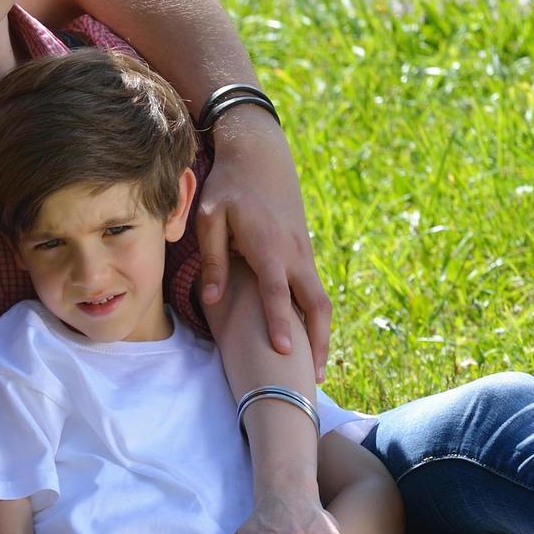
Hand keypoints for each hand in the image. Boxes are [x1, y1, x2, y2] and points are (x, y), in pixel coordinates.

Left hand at [193, 118, 332, 377]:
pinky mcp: (304, 252)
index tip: (283, 352)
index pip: (277, 292)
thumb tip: (212, 300)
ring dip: (322, 333)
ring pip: (321, 299)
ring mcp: (304, 253)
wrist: (261, 155)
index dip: (280, 323)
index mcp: (270, 246)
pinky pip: (315, 289)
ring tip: (316, 367)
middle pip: (316, 304)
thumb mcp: (211, 218)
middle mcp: (294, 254)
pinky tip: (309, 338)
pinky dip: (316, 316)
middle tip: (314, 378)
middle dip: (318, 342)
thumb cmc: (230, 187)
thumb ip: (214, 259)